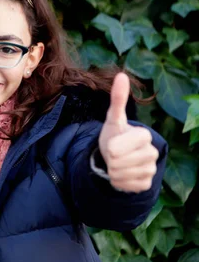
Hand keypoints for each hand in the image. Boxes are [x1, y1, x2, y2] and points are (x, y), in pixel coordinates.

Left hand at [98, 73, 159, 192]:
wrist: (117, 156)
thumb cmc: (115, 135)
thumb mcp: (113, 119)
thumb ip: (117, 99)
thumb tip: (121, 75)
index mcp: (144, 135)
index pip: (116, 149)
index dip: (109, 147)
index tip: (112, 144)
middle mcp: (152, 152)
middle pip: (117, 162)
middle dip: (109, 159)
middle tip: (114, 154)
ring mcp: (151, 169)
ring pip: (120, 174)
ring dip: (112, 170)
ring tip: (117, 163)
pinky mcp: (146, 184)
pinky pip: (124, 186)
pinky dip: (117, 181)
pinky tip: (122, 174)